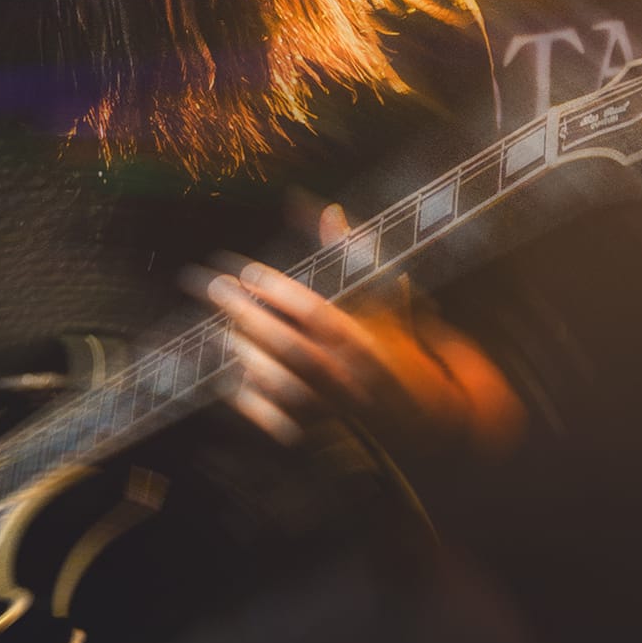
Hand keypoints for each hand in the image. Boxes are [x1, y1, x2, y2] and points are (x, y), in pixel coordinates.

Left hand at [194, 206, 523, 459]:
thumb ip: (352, 253)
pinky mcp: (323, 432)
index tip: (247, 271)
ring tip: (224, 330)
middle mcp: (354, 377)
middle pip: (292, 350)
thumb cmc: (397, 344)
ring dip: (247, 356)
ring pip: (283, 387)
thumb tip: (325, 210)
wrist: (424, 412)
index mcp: (370, 342)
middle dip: (248, 318)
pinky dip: (250, 401)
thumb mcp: (382, 297)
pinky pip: (278, 421)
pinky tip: (234, 375)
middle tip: (217, 291)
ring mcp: (337, 409)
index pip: (317, 313)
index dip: (279, 291)